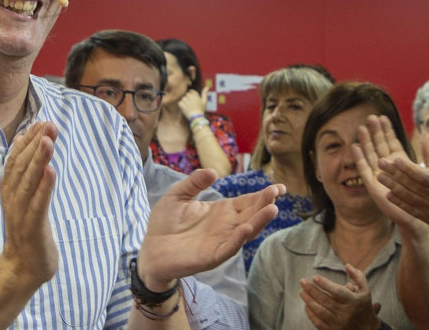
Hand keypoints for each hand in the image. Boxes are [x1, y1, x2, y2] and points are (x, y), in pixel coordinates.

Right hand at [0, 122, 58, 285]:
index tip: (41, 121)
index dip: (28, 140)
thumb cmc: (27, 227)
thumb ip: (23, 169)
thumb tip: (23, 139)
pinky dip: (44, 187)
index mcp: (8, 189)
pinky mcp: (32, 227)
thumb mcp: (23, 195)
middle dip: (35, 144)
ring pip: (28, 182)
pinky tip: (51, 171)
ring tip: (48, 141)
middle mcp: (11, 198)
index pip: (16, 159)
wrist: (23, 267)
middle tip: (48, 124)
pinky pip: (38, 204)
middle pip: (22, 167)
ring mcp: (20, 213)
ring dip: (38, 160)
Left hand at [138, 168, 282, 290]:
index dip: (263, 195)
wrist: (150, 250)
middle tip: (277, 192)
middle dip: (265, 203)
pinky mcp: (211, 256)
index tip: (279, 187)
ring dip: (259, 221)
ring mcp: (221, 241)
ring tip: (272, 208)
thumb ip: (194, 182)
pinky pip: (229, 248)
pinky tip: (246, 228)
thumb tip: (213, 171)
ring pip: (246, 231)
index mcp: (221, 211)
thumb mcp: (178, 195)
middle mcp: (226, 226)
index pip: (247, 202)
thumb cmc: (164, 223)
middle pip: (251, 214)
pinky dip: (238, 239)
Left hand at [177, 88, 207, 119]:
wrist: (196, 117)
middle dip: (188, 98)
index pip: (191, 91)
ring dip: (185, 101)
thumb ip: (204, 93)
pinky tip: (185, 108)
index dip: (192, 95)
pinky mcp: (181, 104)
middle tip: (191, 104)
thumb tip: (207, 86)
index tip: (194, 100)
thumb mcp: (204, 101)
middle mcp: (189, 96)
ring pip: (183, 98)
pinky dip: (181, 105)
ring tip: (189, 107)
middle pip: (187, 94)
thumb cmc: (201, 109)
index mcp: (195, 94)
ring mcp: (184, 100)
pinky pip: (180, 102)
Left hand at [300, 265, 381, 329]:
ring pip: (320, 311)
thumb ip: (358, 277)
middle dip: (312, 290)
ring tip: (302, 291)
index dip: (325, 284)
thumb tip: (347, 266)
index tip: (315, 277)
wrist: (367, 329)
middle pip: (325, 300)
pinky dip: (311, 314)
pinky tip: (306, 305)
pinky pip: (318, 323)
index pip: (337, 292)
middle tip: (302, 281)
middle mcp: (345, 313)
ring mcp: (338, 323)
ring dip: (309, 300)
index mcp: (353, 302)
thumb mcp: (365, 291)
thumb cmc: (364, 307)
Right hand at [352, 116, 427, 228]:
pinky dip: (359, 158)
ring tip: (361, 128)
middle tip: (370, 117)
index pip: (391, 142)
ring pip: (370, 154)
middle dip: (375, 132)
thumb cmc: (425, 196)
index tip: (382, 117)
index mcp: (400, 162)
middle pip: (379, 146)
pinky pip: (364, 169)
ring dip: (365, 142)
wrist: (418, 216)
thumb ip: (428, 154)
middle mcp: (387, 167)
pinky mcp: (373, 185)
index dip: (386, 130)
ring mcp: (378, 175)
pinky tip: (355, 146)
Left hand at [376, 124, 428, 230]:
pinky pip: (410, 209)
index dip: (408, 168)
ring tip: (379, 176)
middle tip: (380, 163)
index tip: (395, 159)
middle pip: (411, 184)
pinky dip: (399, 202)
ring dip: (392, 186)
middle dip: (394, 174)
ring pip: (408, 196)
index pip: (423, 174)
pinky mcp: (428, 217)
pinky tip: (388, 194)